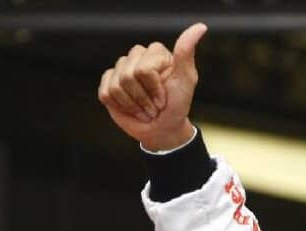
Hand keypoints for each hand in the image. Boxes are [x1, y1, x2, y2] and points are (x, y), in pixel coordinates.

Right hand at [98, 23, 207, 150]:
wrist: (163, 129)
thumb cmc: (176, 105)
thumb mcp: (186, 80)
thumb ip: (186, 53)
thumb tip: (200, 27)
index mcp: (155, 52)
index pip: (144, 69)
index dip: (153, 89)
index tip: (164, 98)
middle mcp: (136, 56)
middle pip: (128, 76)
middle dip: (143, 99)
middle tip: (154, 107)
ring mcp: (120, 70)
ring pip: (116, 86)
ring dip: (133, 105)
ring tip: (144, 110)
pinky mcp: (108, 84)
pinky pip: (106, 93)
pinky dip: (120, 106)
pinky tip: (131, 109)